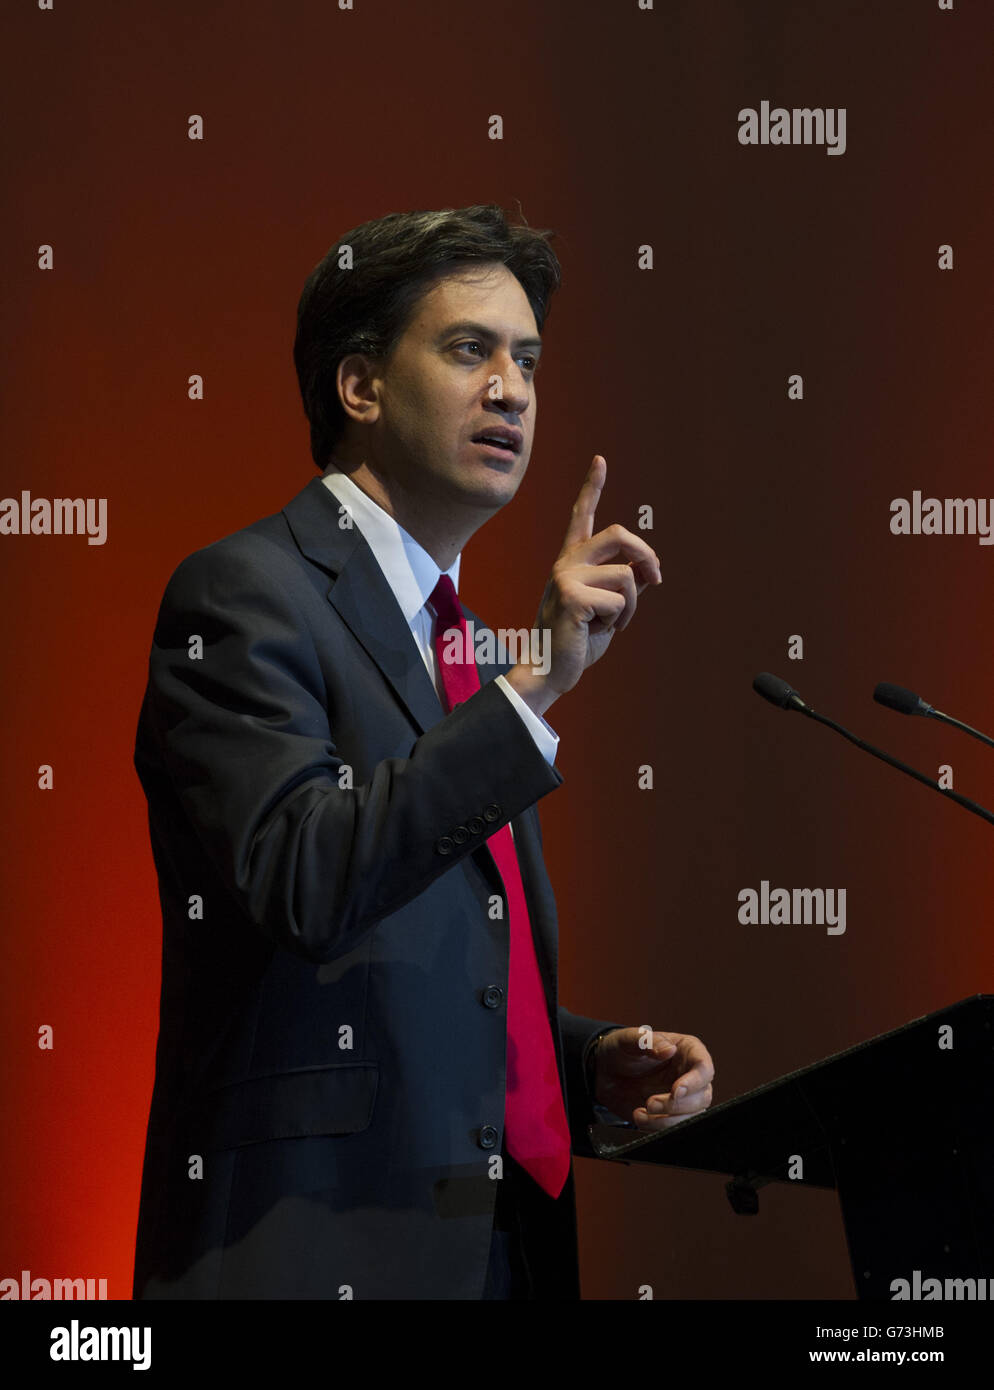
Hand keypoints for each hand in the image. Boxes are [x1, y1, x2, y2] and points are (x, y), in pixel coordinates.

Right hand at [504, 456, 660, 715]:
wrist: (551, 670)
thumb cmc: (579, 641)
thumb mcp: (610, 608)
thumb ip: (626, 585)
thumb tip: (648, 569)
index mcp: (572, 561)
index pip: (581, 517)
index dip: (591, 487)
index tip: (600, 460)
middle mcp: (566, 562)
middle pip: (619, 534)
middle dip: (647, 555)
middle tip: (657, 580)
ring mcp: (566, 576)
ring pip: (627, 575)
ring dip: (631, 607)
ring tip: (612, 624)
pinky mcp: (571, 595)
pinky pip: (620, 599)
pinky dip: (620, 620)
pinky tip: (598, 631)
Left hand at [592, 1027, 714, 1131]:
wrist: (605, 1073)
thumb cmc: (622, 1050)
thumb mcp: (629, 1039)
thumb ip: (648, 1041)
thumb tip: (669, 1050)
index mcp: (687, 1051)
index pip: (704, 1067)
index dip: (695, 1081)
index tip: (675, 1090)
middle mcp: (690, 1075)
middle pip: (702, 1097)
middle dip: (676, 1105)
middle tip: (650, 1103)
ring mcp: (683, 1097)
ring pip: (692, 1116)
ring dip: (667, 1120)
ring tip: (640, 1114)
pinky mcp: (671, 1114)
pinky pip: (675, 1127)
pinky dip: (657, 1127)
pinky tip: (639, 1117)